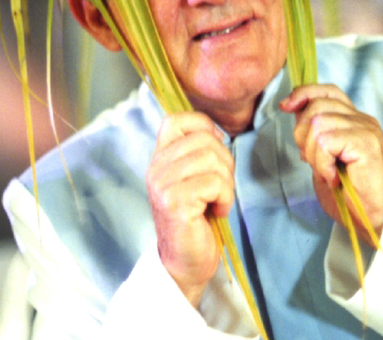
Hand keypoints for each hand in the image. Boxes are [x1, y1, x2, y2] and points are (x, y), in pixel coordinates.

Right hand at [146, 112, 233, 306]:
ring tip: (217, 200)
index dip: (203, 126)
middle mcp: (156, 169)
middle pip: (204, 140)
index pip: (175, 120)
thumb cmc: (197, 219)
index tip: (214, 151)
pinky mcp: (175, 203)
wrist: (186, 262)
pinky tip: (216, 212)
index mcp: (159, 159)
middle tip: (221, 187)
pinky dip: (225, 198)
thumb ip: (197, 154)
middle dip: (225, 161)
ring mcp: (163, 186)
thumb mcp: (194, 179)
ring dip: (226, 182)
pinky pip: (215, 183)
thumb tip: (215, 131)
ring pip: (212, 159)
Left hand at [279, 84, 382, 247]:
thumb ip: (313, 132)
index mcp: (353, 119)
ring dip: (313, 154)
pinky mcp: (366, 144)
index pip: (327, 91)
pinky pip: (326, 142)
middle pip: (317, 106)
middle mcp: (362, 120)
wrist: (371, 217)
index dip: (304, 94)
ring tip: (326, 172)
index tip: (285, 107)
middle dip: (302, 135)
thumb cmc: (348, 191)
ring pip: (318, 124)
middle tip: (313, 162)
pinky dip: (322, 163)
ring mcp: (366, 130)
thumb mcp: (323, 156)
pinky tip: (333, 178)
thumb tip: (292, 108)